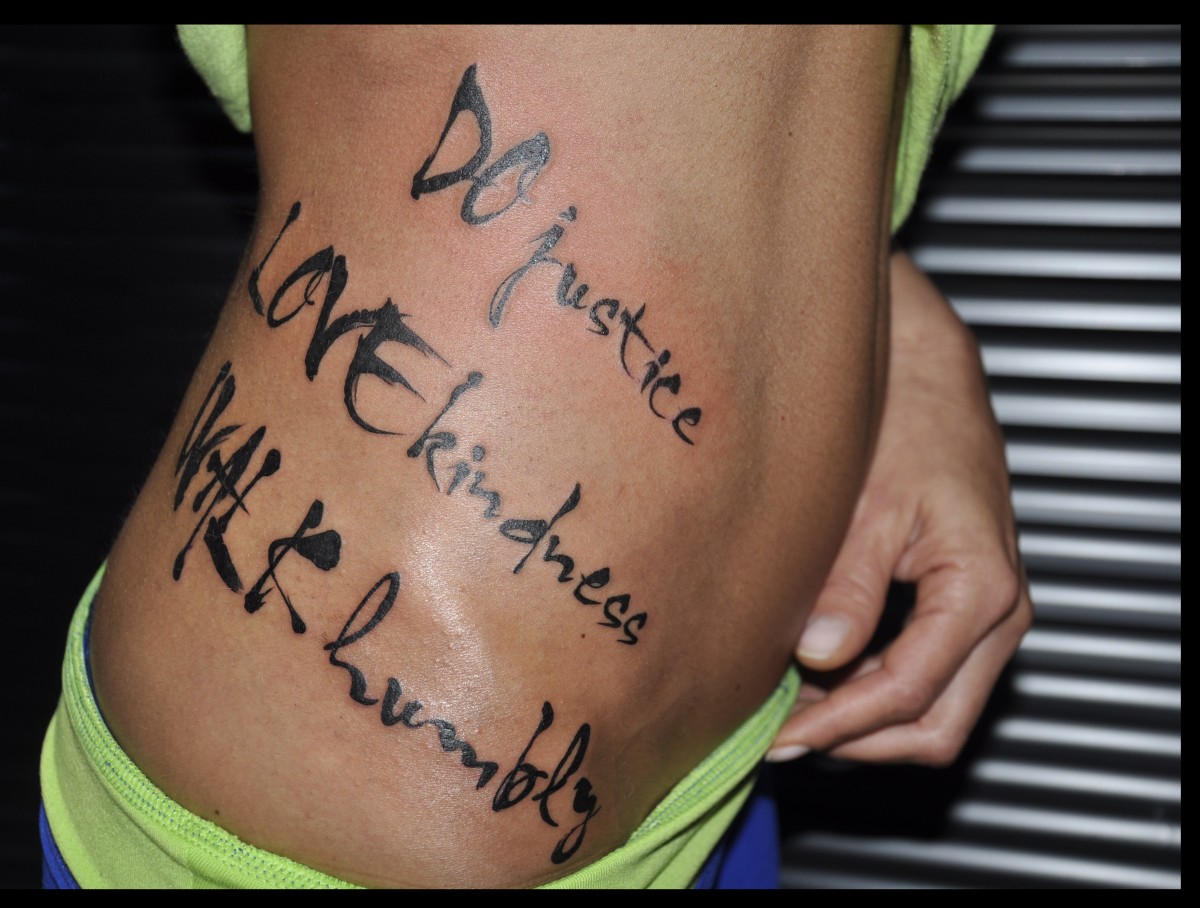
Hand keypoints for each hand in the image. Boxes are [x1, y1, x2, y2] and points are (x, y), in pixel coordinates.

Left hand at [767, 252, 1032, 764]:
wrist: (927, 375)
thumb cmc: (906, 421)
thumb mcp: (867, 503)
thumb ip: (848, 585)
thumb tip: (819, 656)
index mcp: (981, 586)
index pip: (907, 692)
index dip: (840, 725)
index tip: (780, 735)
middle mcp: (999, 612)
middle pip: (934, 725)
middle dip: (857, 740)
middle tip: (782, 735)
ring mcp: (987, 614)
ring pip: (934, 709)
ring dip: (864, 722)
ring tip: (791, 710)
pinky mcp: (963, 606)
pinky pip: (927, 675)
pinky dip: (873, 691)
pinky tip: (817, 678)